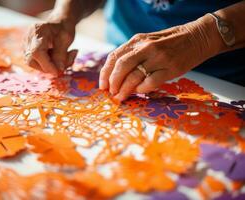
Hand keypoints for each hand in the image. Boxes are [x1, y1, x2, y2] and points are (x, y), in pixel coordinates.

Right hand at [24, 17, 76, 75]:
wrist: (59, 23)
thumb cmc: (63, 29)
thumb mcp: (67, 39)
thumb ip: (61, 54)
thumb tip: (58, 71)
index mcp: (38, 31)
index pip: (37, 52)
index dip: (47, 65)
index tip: (58, 72)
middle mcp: (28, 38)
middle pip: (32, 61)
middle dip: (50, 67)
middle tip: (67, 60)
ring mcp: (26, 45)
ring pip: (34, 64)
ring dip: (51, 66)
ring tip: (65, 57)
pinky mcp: (28, 52)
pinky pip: (36, 64)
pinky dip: (49, 65)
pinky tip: (58, 58)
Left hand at [99, 15, 222, 101]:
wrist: (197, 38)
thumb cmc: (170, 43)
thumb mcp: (148, 42)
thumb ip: (133, 54)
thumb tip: (116, 75)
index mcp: (138, 40)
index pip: (114, 57)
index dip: (105, 73)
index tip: (102, 85)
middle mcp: (146, 47)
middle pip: (121, 66)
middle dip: (112, 83)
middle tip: (111, 93)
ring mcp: (158, 58)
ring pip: (133, 76)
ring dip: (124, 90)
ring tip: (121, 97)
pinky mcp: (170, 69)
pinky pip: (150, 83)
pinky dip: (141, 90)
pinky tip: (139, 92)